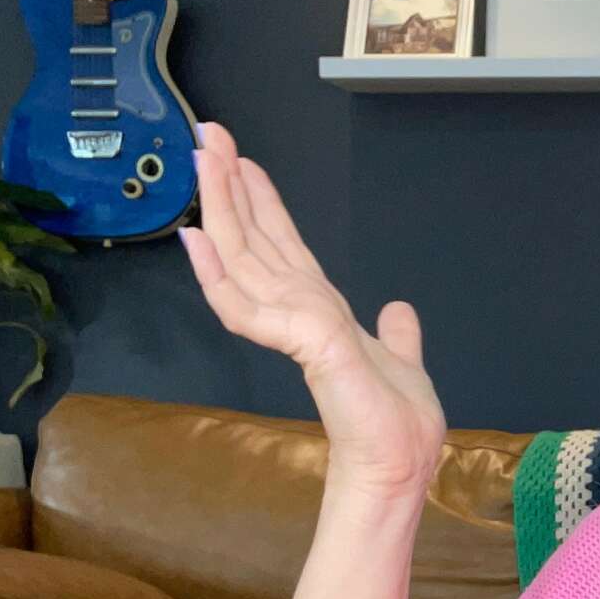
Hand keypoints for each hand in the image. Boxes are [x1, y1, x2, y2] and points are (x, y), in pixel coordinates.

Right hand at [179, 121, 447, 499]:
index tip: (240, 160)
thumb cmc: (395, 424)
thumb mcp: (402, 359)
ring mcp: (292, 326)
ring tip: (202, 161)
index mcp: (320, 310)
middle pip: (252, 240)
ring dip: (221, 208)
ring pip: (242, 258)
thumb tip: (399, 309)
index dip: (260, 201)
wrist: (400, 463)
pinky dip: (218, 274)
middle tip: (207, 136)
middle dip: (228, 187)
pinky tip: (197, 238)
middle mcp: (299, 311)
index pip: (282, 245)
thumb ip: (396, 333)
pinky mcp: (299, 344)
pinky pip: (245, 306)